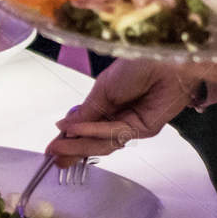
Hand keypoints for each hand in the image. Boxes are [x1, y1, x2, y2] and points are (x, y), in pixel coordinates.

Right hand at [47, 59, 198, 161]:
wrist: (164, 59)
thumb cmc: (137, 64)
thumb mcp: (102, 87)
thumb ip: (87, 112)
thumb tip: (66, 127)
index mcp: (110, 104)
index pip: (86, 127)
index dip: (69, 138)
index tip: (52, 147)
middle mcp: (120, 117)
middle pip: (94, 140)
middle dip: (72, 150)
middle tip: (53, 158)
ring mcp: (132, 125)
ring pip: (102, 142)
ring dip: (78, 145)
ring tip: (58, 148)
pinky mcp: (144, 130)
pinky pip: (113, 134)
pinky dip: (91, 132)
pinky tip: (74, 131)